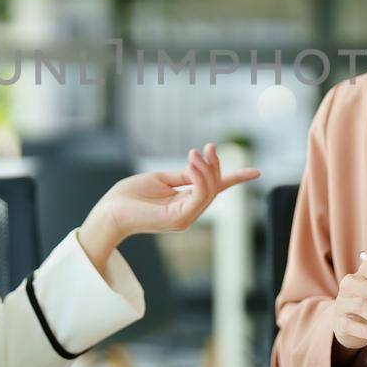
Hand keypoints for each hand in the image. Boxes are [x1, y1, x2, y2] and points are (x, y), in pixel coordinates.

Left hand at [77, 143, 260, 269]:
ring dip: (207, 169)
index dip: (235, 179)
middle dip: (215, 165)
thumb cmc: (129, 196)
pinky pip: (199, 196)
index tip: (257, 172)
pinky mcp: (178, 219)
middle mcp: (189, 213)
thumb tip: (200, 164)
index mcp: (185, 204)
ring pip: (209, 191)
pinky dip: (201, 178)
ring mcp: (185, 219)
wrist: (109, 211)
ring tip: (195, 153)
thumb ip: (182, 175)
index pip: (215, 190)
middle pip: (214, 187)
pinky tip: (194, 163)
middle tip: (207, 147)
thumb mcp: (159, 179)